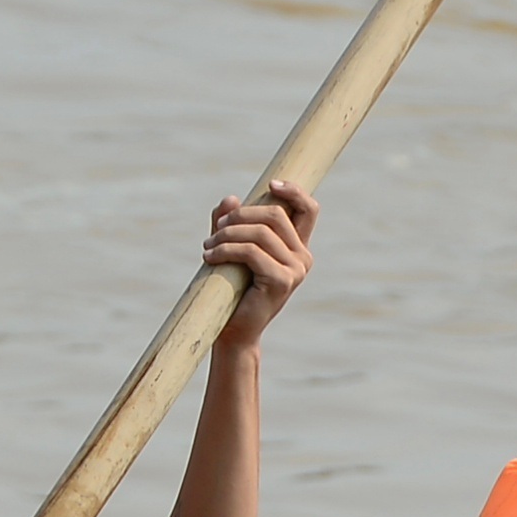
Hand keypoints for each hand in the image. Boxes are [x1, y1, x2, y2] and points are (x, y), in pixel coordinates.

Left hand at [206, 180, 318, 346]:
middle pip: (276, 215)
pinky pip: (251, 252)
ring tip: (208, 246)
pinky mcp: (282, 281)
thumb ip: (231, 223)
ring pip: (260, 233)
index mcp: (297, 248)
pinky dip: (226, 250)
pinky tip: (209, 257)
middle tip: (216, 228)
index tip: (271, 184)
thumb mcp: (231, 249)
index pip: (309, 210)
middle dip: (241, 215)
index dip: (294, 191)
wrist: (234, 333)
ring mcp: (295, 270)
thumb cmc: (233, 290)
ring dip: (228, 234)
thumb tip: (231, 198)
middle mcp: (302, 257)